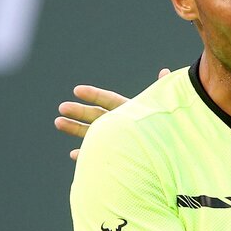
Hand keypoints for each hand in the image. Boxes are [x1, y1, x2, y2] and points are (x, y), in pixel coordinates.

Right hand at [55, 68, 170, 159]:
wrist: (172, 157)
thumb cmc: (170, 130)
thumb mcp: (164, 109)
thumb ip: (162, 91)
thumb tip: (166, 72)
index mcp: (131, 110)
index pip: (109, 100)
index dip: (94, 95)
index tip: (77, 90)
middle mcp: (121, 124)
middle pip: (97, 115)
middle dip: (79, 111)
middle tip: (62, 107)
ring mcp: (116, 141)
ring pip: (92, 134)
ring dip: (75, 128)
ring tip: (57, 122)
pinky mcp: (116, 158)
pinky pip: (98, 155)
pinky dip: (86, 155)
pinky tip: (75, 154)